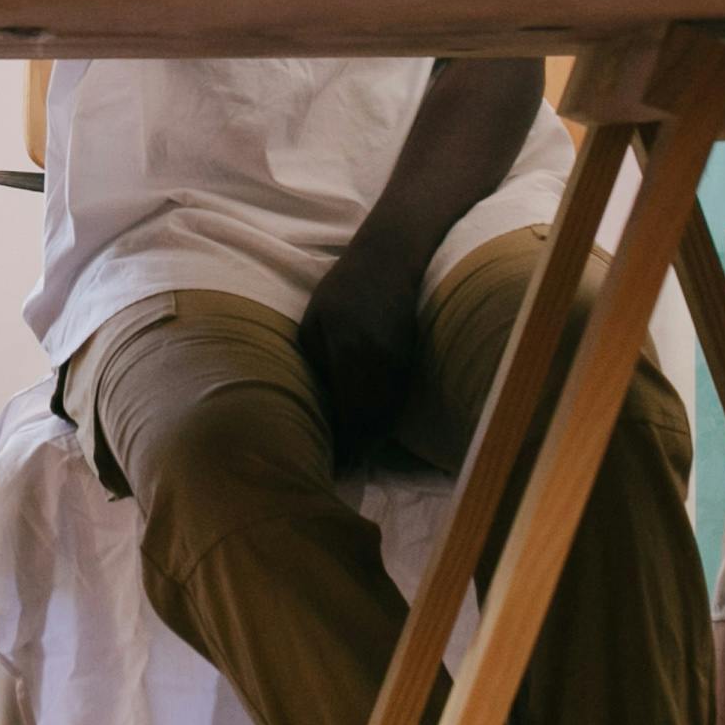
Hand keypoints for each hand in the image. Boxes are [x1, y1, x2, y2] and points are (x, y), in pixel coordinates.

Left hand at [296, 247, 426, 466]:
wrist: (390, 259)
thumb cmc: (342, 288)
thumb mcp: (314, 322)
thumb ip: (316, 364)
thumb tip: (320, 405)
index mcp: (349, 353)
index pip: (349, 414)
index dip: (342, 444)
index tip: (330, 461)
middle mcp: (378, 363)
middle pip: (372, 422)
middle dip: (357, 448)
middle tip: (341, 466)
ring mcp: (399, 362)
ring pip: (389, 415)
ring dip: (372, 438)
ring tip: (354, 453)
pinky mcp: (410, 359)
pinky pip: (398, 400)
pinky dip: (385, 419)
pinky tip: (372, 427)